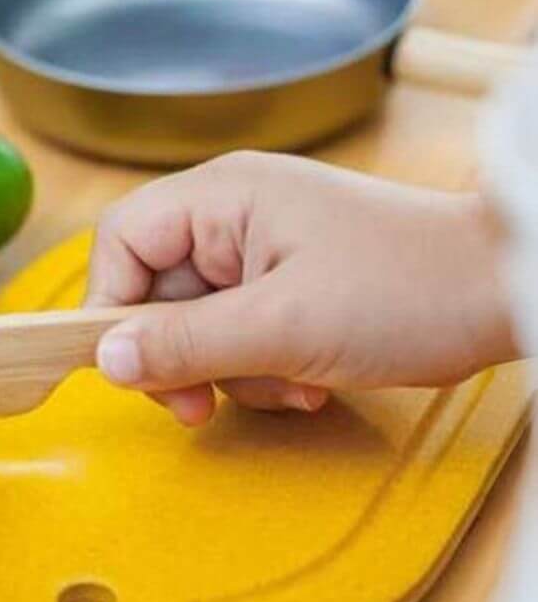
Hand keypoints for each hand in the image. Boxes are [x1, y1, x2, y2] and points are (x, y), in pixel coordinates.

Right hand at [85, 151, 517, 424]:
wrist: (512, 291)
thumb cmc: (412, 287)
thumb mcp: (282, 327)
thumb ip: (184, 344)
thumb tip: (104, 359)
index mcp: (223, 196)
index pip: (121, 242)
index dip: (110, 306)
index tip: (128, 366)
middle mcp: (235, 214)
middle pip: (155, 291)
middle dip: (181, 356)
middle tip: (200, 406)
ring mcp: (264, 250)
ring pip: (197, 323)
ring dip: (230, 371)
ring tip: (290, 384)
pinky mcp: (290, 283)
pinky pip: (240, 334)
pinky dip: (263, 368)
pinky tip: (308, 379)